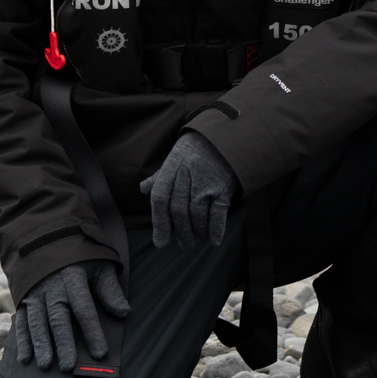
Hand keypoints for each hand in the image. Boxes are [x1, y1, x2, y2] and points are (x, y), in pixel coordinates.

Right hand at [13, 260, 129, 371]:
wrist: (45, 236)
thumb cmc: (80, 254)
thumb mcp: (99, 264)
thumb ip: (110, 289)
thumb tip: (124, 313)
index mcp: (74, 278)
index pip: (85, 308)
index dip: (93, 332)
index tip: (100, 353)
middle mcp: (52, 287)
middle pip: (59, 319)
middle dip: (63, 343)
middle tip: (68, 367)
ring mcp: (35, 293)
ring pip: (37, 322)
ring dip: (41, 345)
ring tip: (46, 366)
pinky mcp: (23, 298)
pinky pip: (22, 321)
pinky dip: (23, 341)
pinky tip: (25, 359)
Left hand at [140, 129, 239, 248]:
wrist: (232, 132)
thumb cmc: (202, 145)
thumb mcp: (178, 154)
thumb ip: (161, 175)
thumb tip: (143, 189)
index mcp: (173, 165)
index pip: (160, 197)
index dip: (159, 222)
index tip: (160, 242)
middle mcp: (188, 174)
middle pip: (178, 209)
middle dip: (180, 232)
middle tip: (185, 245)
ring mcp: (207, 180)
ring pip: (197, 214)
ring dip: (197, 232)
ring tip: (198, 240)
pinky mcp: (225, 185)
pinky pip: (218, 213)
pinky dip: (215, 229)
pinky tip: (214, 240)